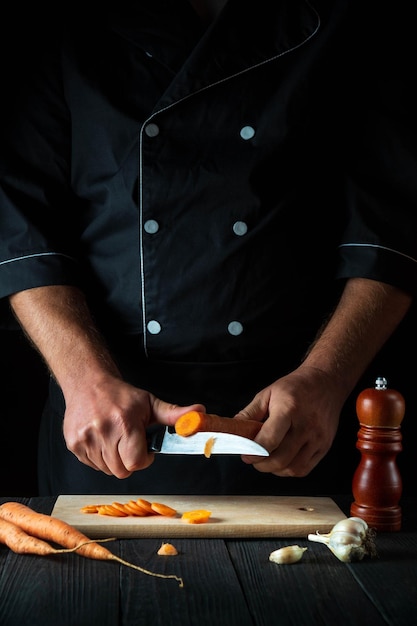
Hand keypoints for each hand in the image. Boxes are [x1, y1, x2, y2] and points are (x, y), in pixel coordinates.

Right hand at [62, 373, 204, 477]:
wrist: (88, 383)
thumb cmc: (120, 395)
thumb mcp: (150, 403)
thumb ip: (175, 415)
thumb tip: (200, 413)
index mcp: (124, 423)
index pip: (135, 462)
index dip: (143, 459)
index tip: (144, 449)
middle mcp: (103, 432)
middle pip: (121, 471)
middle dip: (129, 461)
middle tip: (130, 443)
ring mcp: (85, 439)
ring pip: (106, 470)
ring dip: (114, 460)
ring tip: (115, 439)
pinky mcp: (73, 444)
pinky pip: (92, 465)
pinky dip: (99, 458)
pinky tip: (102, 440)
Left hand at [237, 365, 347, 476]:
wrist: (326, 382)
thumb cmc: (295, 387)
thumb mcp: (268, 393)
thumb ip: (249, 413)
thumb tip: (234, 431)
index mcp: (289, 409)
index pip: (270, 440)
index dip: (254, 453)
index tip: (245, 455)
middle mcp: (306, 425)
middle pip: (281, 459)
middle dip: (261, 464)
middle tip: (253, 458)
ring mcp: (318, 438)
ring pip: (293, 468)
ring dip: (275, 470)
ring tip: (267, 460)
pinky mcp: (325, 447)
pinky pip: (304, 469)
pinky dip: (289, 470)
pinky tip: (282, 461)